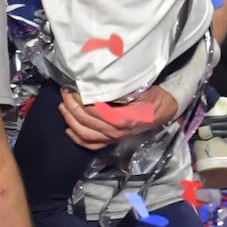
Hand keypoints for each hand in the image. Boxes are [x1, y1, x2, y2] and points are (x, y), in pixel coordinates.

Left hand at [58, 85, 178, 150]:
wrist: (163, 111)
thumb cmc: (151, 97)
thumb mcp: (138, 88)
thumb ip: (117, 88)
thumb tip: (94, 82)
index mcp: (122, 118)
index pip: (92, 109)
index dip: (78, 98)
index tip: (71, 86)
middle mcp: (115, 132)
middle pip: (85, 121)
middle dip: (71, 106)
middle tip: (64, 93)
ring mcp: (113, 139)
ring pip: (84, 134)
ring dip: (70, 121)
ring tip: (62, 107)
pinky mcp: (112, 142)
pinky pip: (91, 145)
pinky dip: (77, 138)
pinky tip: (68, 129)